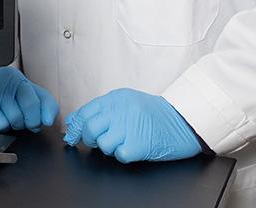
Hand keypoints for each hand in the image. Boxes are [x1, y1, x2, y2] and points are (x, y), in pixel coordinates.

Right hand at [0, 66, 58, 132]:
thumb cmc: (5, 96)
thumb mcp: (30, 94)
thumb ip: (46, 104)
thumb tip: (48, 119)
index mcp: (13, 76)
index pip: (32, 102)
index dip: (34, 117)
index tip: (32, 121)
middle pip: (16, 116)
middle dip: (16, 122)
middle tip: (10, 115)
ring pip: (1, 124)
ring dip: (2, 125)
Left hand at [63, 89, 202, 162]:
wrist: (183, 121)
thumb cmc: (154, 113)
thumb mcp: (126, 102)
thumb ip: (100, 109)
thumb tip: (72, 121)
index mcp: (115, 98)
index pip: (85, 112)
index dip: (75, 126)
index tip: (71, 135)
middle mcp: (120, 111)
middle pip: (90, 128)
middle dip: (89, 139)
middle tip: (98, 141)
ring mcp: (130, 127)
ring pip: (102, 144)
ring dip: (108, 148)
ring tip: (120, 143)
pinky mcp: (140, 144)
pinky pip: (119, 155)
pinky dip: (122, 156)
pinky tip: (131, 149)